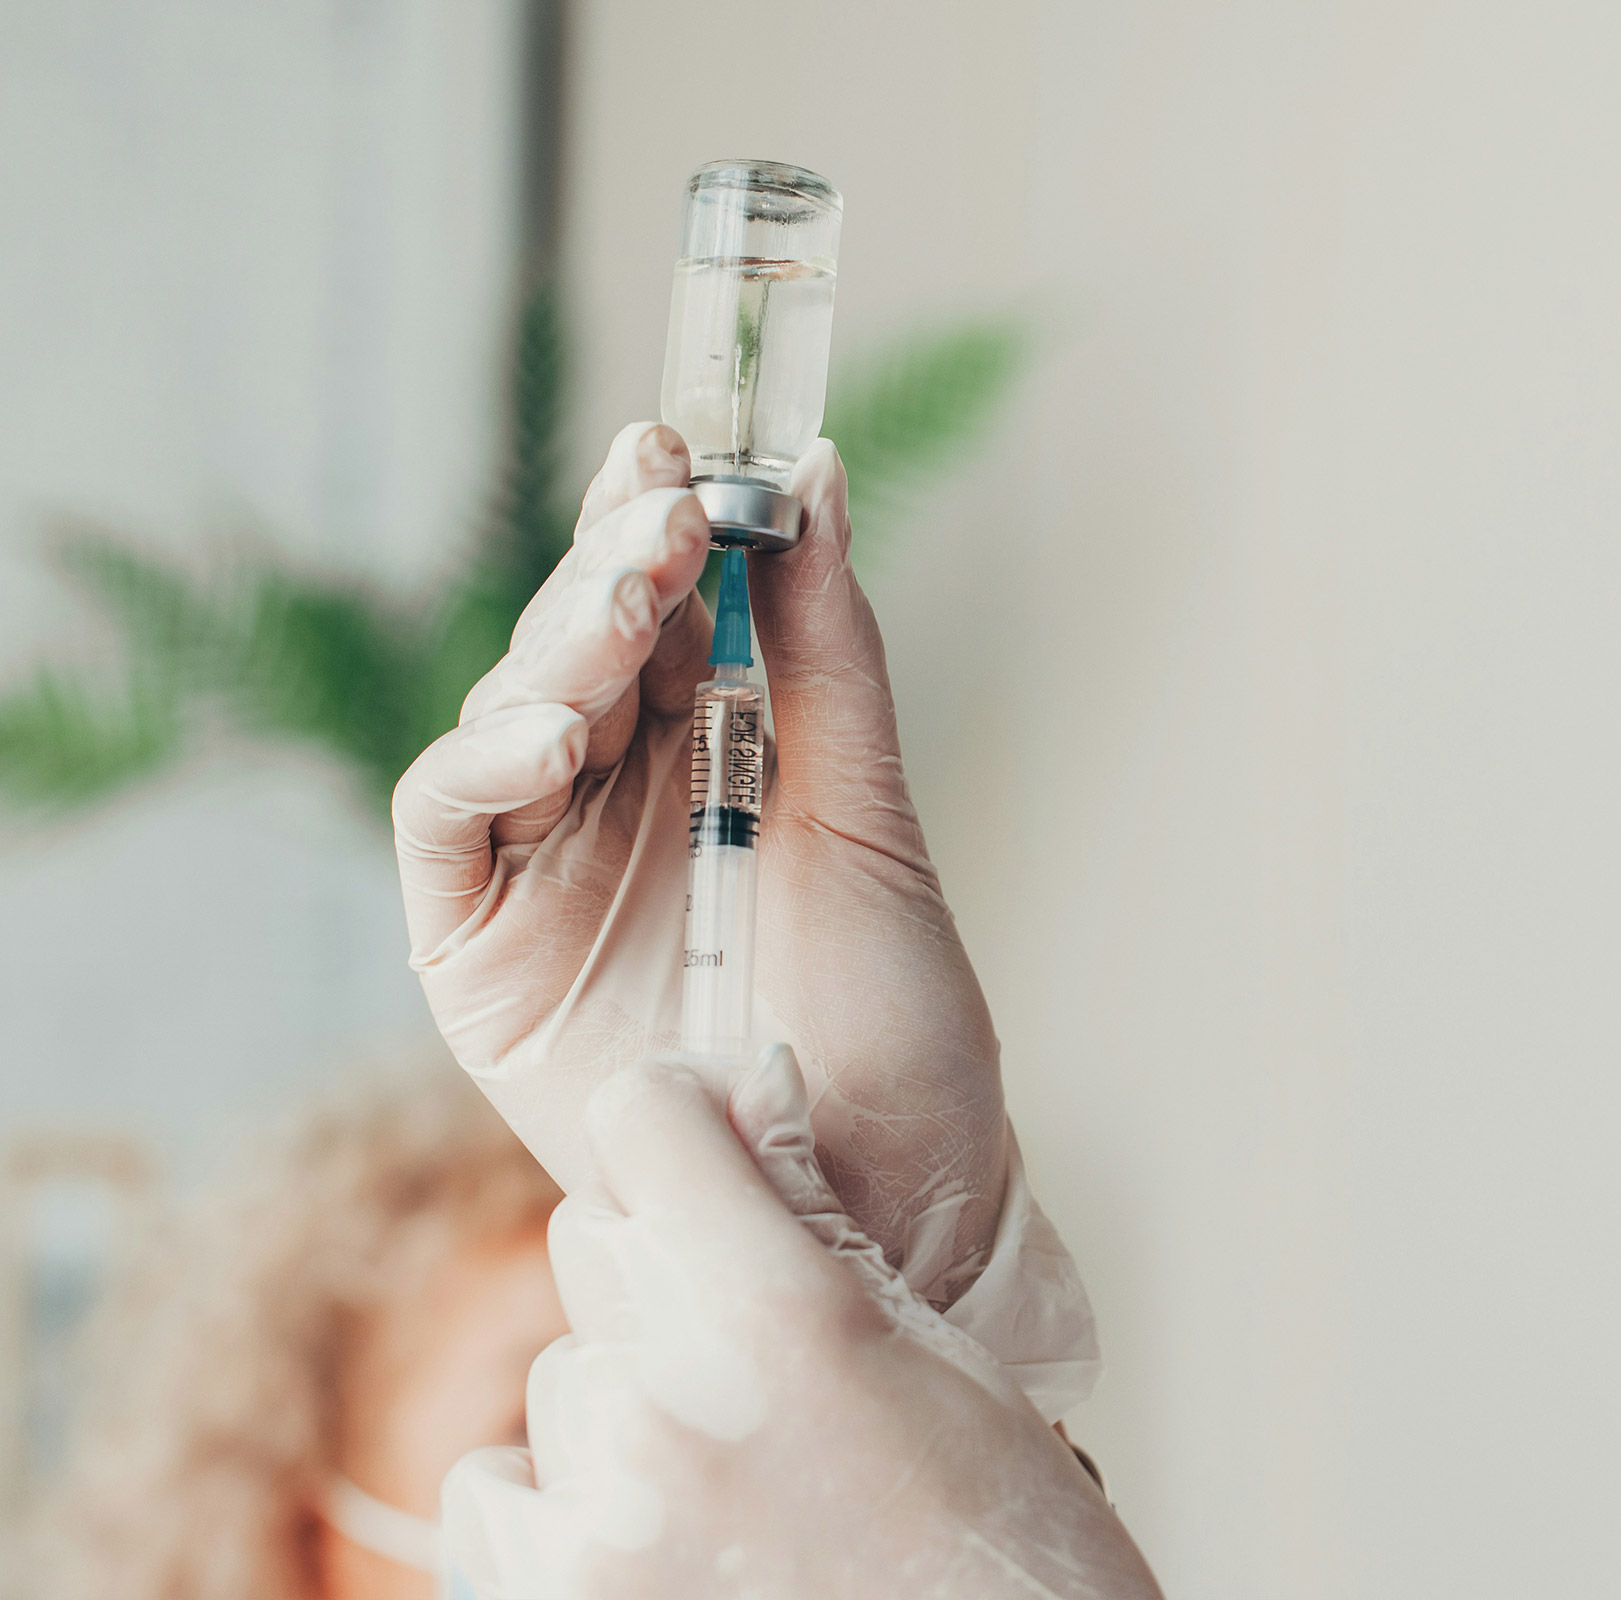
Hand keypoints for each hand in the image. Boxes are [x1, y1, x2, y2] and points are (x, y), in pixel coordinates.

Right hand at [393, 425, 1007, 1307]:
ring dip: (558, 642)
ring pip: (508, 712)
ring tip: (629, 595)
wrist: (878, 1188)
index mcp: (711, 756)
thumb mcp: (871, 816)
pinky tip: (553, 731)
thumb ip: (830, 655)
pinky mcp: (479, 952)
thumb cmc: (894, 1017)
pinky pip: (447, 826)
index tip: (680, 440)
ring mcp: (542, 871)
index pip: (658, 611)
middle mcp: (616, 800)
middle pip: (577, 644)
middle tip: (661, 501)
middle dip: (611, 562)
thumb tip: (821, 475)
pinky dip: (484, 763)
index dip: (655, 519)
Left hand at [441, 1052, 1159, 1599]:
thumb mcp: (937, 1353)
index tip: (716, 1157)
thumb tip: (746, 1082)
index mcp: (783, 1311)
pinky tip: (656, 1529)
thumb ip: (815, 1218)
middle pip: (591, 1241)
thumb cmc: (998, 1536)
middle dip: (667, 1272)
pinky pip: (492, 1489)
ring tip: (741, 1477)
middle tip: (763, 1364)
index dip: (686, 1122)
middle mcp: (671, 1400)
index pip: (644, 1119)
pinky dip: (553, 1503)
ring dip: (629, 1403)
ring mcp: (601, 1515)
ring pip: (563, 1372)